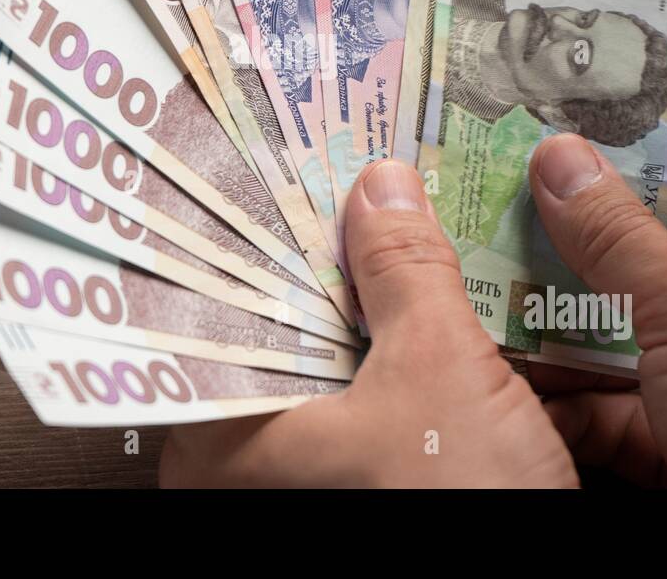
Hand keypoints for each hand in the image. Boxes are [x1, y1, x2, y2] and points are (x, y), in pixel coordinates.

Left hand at [160, 158, 576, 487]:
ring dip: (353, 301)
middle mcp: (240, 464)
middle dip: (313, 257)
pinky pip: (349, 395)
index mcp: (222, 436)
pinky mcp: (349, 483)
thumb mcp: (438, 370)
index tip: (270, 164)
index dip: (245, 229)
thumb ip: (405, 270)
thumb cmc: (458, 501)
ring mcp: (295, 480)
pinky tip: (411, 299)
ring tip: (376, 218)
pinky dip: (378, 347)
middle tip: (336, 175)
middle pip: (268, 327)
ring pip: (314, 361)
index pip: (209, 305)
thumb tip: (380, 183)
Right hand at [528, 134, 666, 487]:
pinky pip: (638, 412)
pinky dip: (583, 403)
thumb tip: (556, 158)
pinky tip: (528, 389)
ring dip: (576, 335)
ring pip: (649, 343)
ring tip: (507, 314)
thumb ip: (617, 235)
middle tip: (524, 245)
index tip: (592, 193)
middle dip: (597, 264)